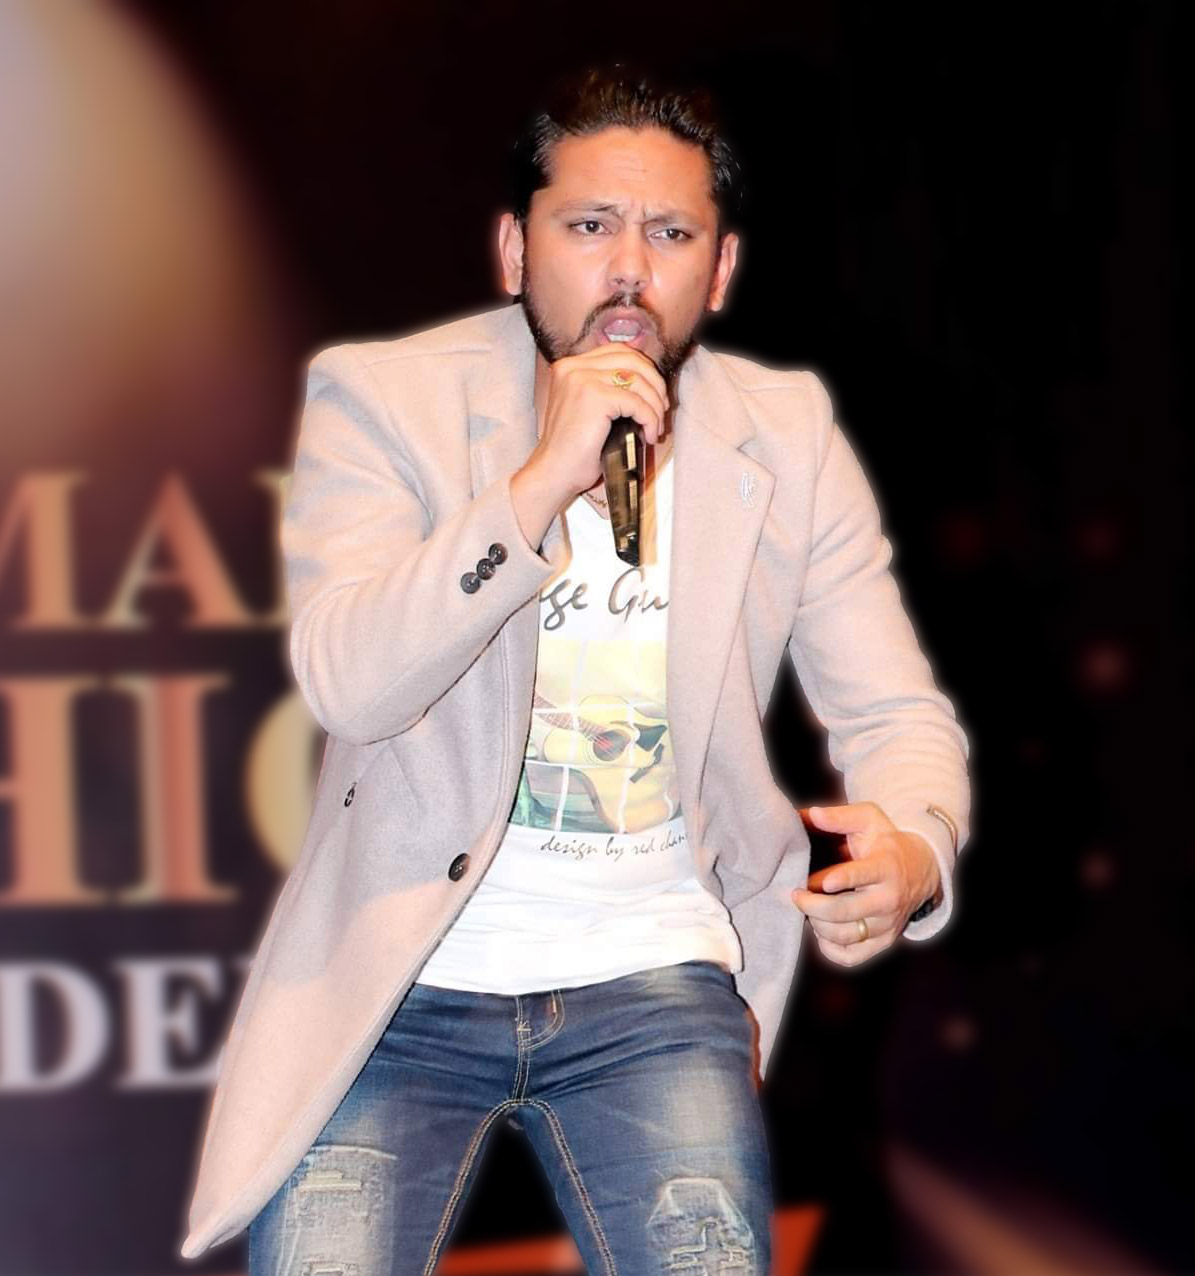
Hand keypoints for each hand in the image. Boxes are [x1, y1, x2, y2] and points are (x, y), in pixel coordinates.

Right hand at [525, 344, 669, 504]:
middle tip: (661, 409)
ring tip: (655, 427)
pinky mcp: (595, 397)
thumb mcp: (587, 409)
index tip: (654, 394)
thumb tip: (647, 383)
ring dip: (655, 405)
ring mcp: (583, 379)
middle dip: (655, 384)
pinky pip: (637, 403)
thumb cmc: (571, 450)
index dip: (644, 370)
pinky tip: (648, 436)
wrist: (554, 472)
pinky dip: (650, 420)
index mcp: (570, 367)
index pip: (618, 351)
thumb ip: (607, 389)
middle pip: (632, 359)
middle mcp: (573, 367)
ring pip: (639, 380)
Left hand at [791, 801, 940, 967]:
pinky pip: (851, 956)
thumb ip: (841, 816)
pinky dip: (829, 948)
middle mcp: (889, 900)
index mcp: (885, 867)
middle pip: (845, 912)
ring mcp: (887, 925)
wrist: (920, 870)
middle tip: (795, 894)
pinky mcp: (884, 942)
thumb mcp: (870, 820)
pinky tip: (821, 929)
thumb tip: (812, 814)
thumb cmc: (886, 841)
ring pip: (844, 935)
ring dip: (816, 924)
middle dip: (812, 905)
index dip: (839, 879)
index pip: (862, 875)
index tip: (817, 881)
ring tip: (807, 908)